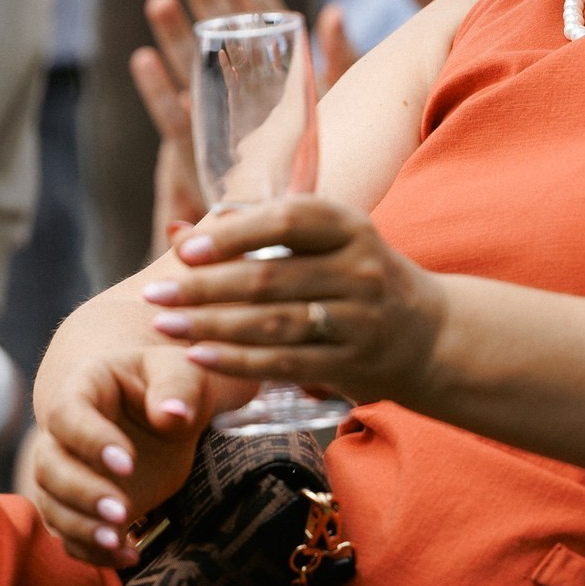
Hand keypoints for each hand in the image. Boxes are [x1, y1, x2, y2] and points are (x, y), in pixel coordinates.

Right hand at [22, 344, 248, 567]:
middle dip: (82, 493)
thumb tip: (173, 414)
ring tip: (118, 542)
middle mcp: (63, 433)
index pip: (68, 414)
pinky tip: (128, 557)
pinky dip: (92, 552)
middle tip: (122, 512)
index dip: (90, 441)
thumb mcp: (184, 372)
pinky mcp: (81, 505)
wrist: (164, 410)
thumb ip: (179, 387)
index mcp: (84, 388)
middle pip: (49, 466)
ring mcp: (68, 470)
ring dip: (81, 528)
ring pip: (52, 504)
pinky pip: (70, 533)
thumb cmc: (171, 384)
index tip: (129, 464)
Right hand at [129, 0, 356, 245]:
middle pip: (222, 43)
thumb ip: (340, 66)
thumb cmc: (327, 189)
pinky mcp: (201, 169)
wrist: (296, 259)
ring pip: (194, 77)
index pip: (265, 28)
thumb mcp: (347, 121)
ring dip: (176, 39)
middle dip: (205, 3)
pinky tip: (142, 62)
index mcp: (284, 90)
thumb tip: (334, 11)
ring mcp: (220, 136)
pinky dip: (162, 92)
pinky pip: (180, 126)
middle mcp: (246, 108)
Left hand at [141, 196, 448, 407]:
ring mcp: (359, 320)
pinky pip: (285, 363)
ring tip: (165, 326)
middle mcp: (359, 269)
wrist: (429, 335)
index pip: (288, 221)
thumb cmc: (356, 276)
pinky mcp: (353, 364)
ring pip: (274, 324)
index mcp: (350, 227)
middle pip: (271, 278)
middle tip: (155, 295)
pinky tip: (199, 357)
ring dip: (212, 326)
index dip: (233, 234)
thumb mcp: (326, 242)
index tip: (184, 248)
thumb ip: (256, 233)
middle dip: (205, 287)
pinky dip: (238, 361)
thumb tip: (177, 231)